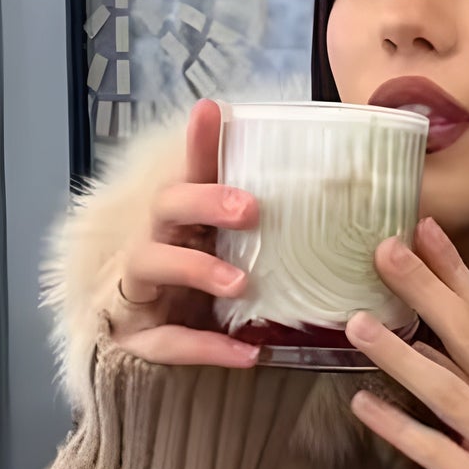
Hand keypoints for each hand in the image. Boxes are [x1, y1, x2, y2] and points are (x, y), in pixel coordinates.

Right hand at [110, 99, 259, 368]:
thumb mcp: (237, 258)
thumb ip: (266, 230)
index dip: (198, 143)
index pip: (189, 173)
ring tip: (240, 283)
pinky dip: (206, 347)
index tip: (213, 111)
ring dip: (196, 268)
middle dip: (203, 202)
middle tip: (251, 209)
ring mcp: (138, 290)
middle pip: (165, 206)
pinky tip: (246, 354)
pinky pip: (166, 341)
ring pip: (150, 264)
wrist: (165, 357)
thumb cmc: (205, 296)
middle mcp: (153, 244)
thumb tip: (331, 190)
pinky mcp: (137, 337)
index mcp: (181, 222)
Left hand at [344, 218, 468, 468]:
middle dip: (427, 292)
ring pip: (448, 393)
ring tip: (357, 324)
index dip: (457, 271)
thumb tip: (428, 333)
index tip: (424, 228)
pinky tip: (361, 405)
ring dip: (402, 356)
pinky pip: (435, 453)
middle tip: (385, 251)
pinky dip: (398, 428)